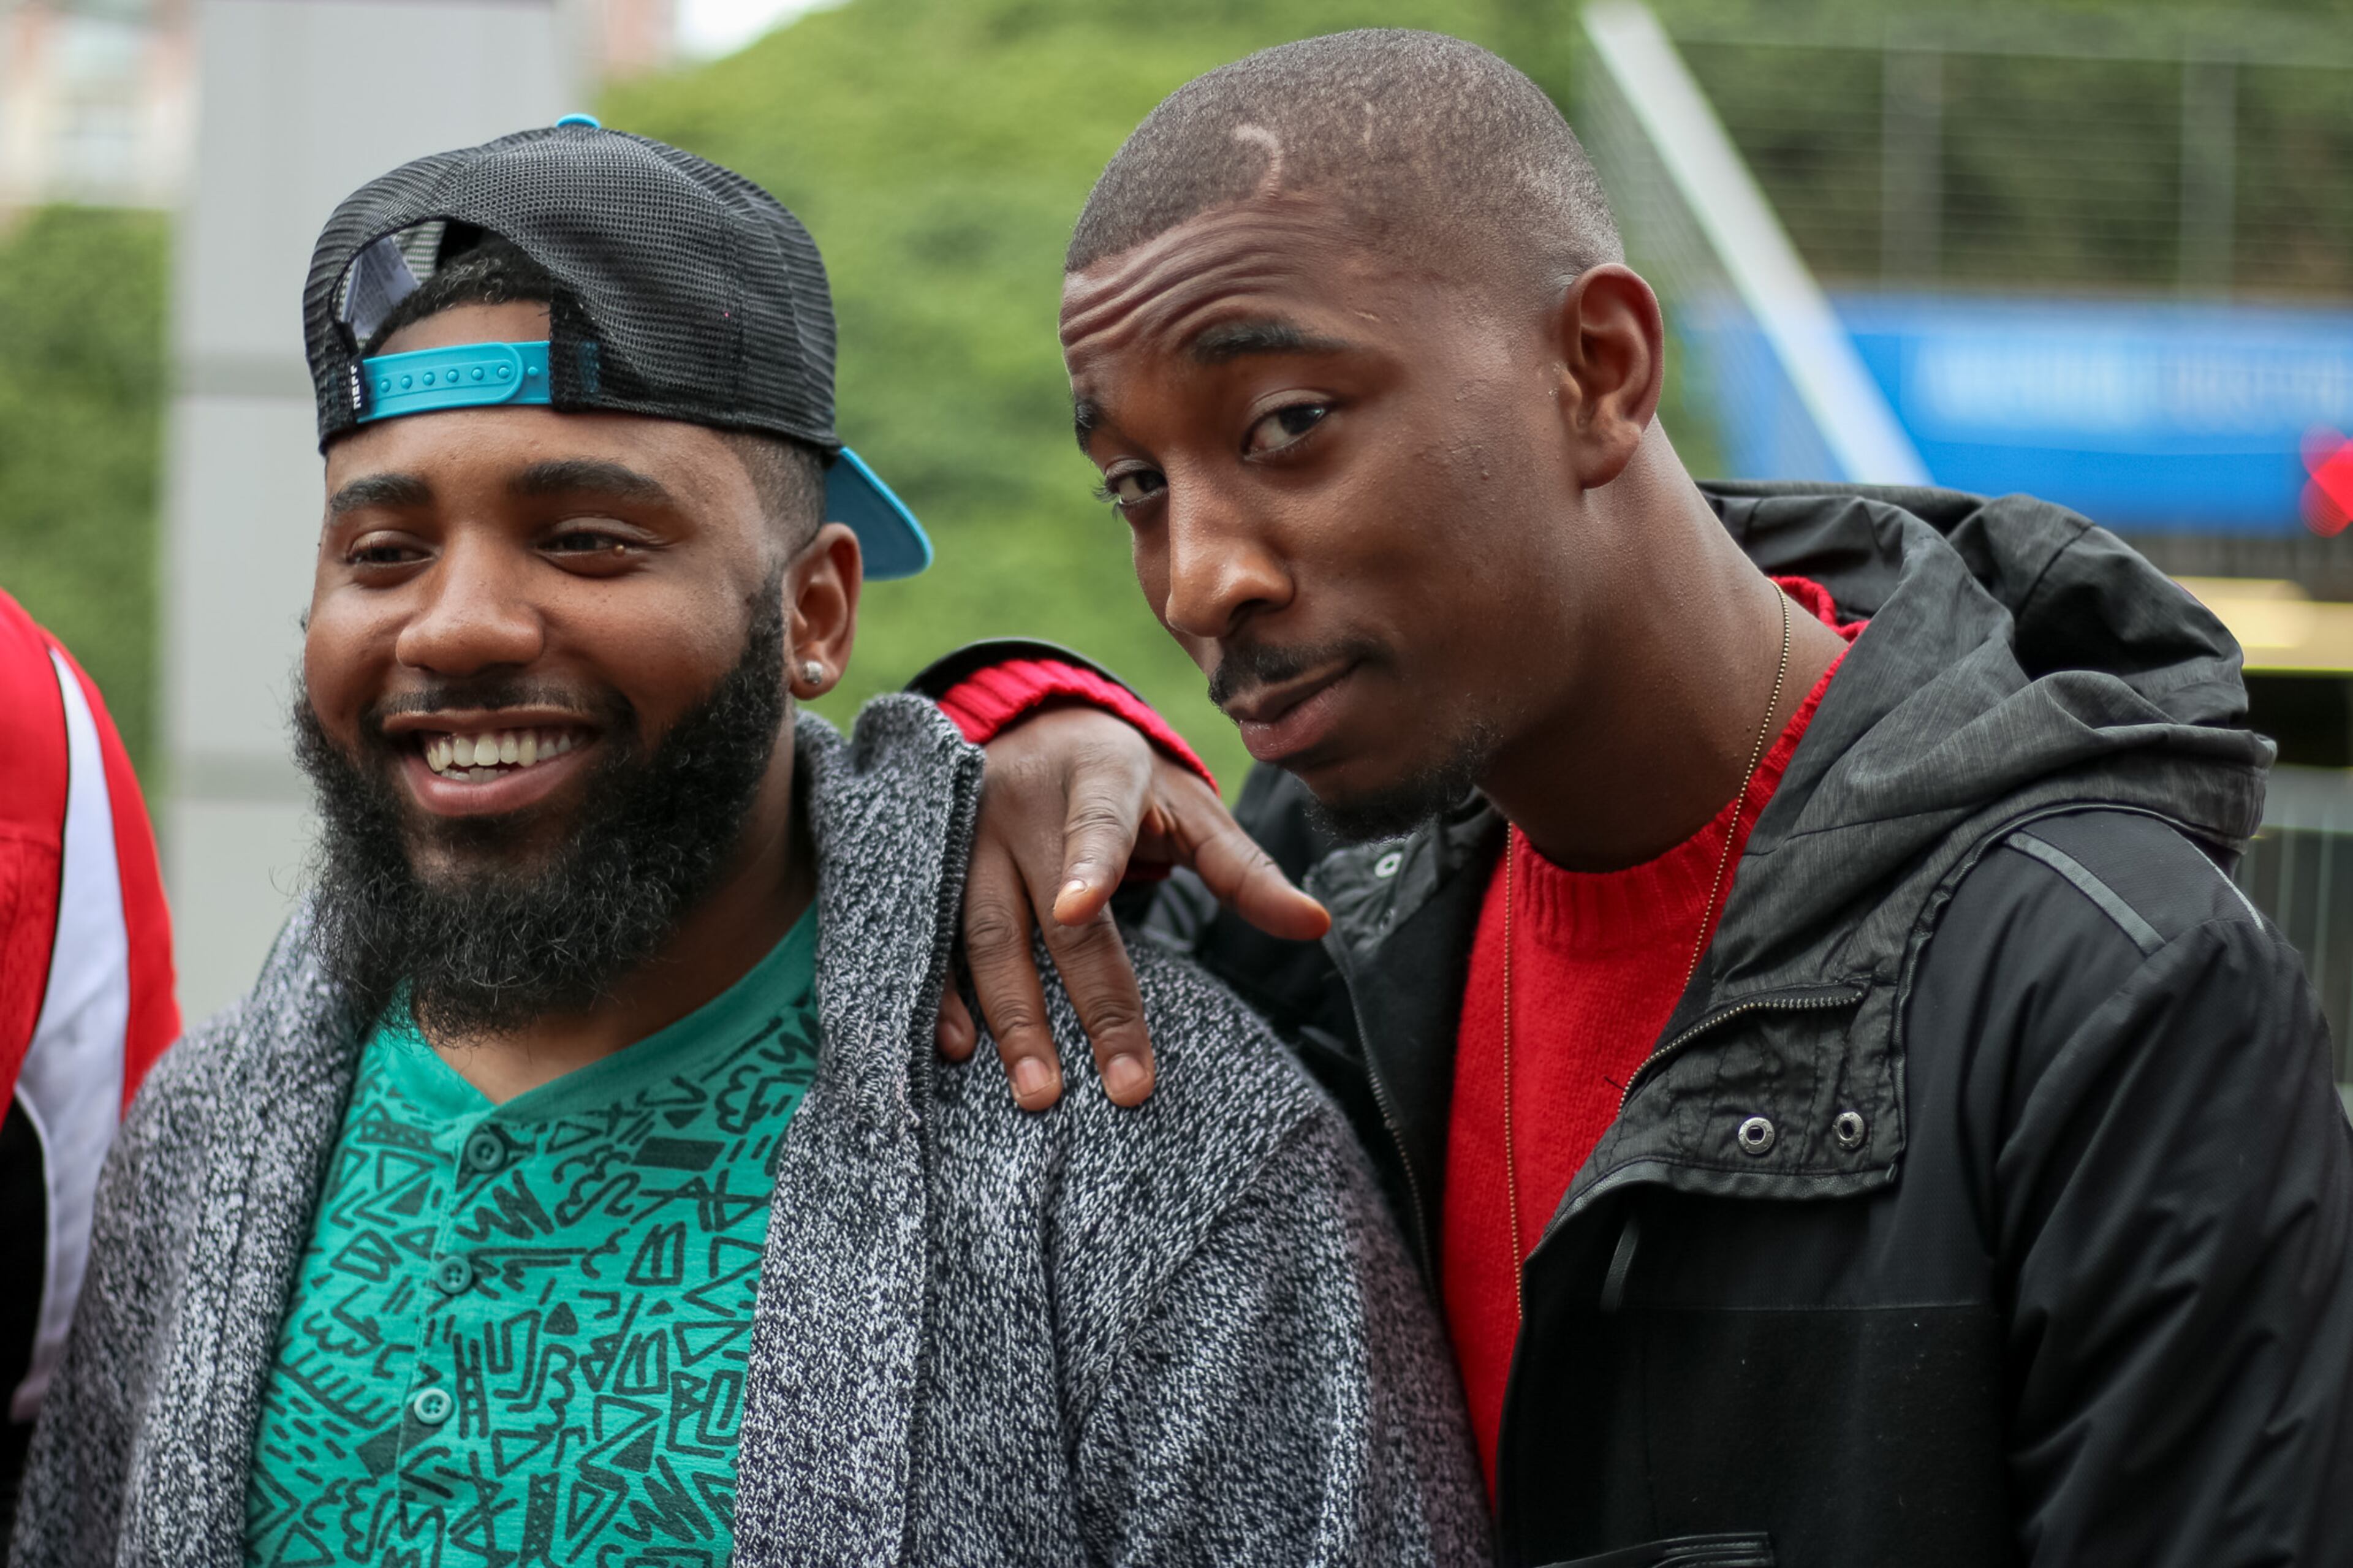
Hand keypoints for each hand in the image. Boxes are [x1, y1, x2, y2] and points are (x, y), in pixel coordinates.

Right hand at [937, 704, 1329, 1109]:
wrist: (1033, 725)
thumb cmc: (1129, 780)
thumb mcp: (1190, 806)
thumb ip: (1244, 870)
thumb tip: (1316, 925)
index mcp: (1099, 775)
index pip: (1098, 824)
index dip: (1088, 866)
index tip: (1077, 909)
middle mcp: (1024, 804)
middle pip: (1052, 914)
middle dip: (1085, 1003)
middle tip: (1120, 1085)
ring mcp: (967, 838)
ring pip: (984, 934)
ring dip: (1011, 1018)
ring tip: (1038, 1091)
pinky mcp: (933, 868)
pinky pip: (932, 938)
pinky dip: (944, 994)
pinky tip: (957, 1048)